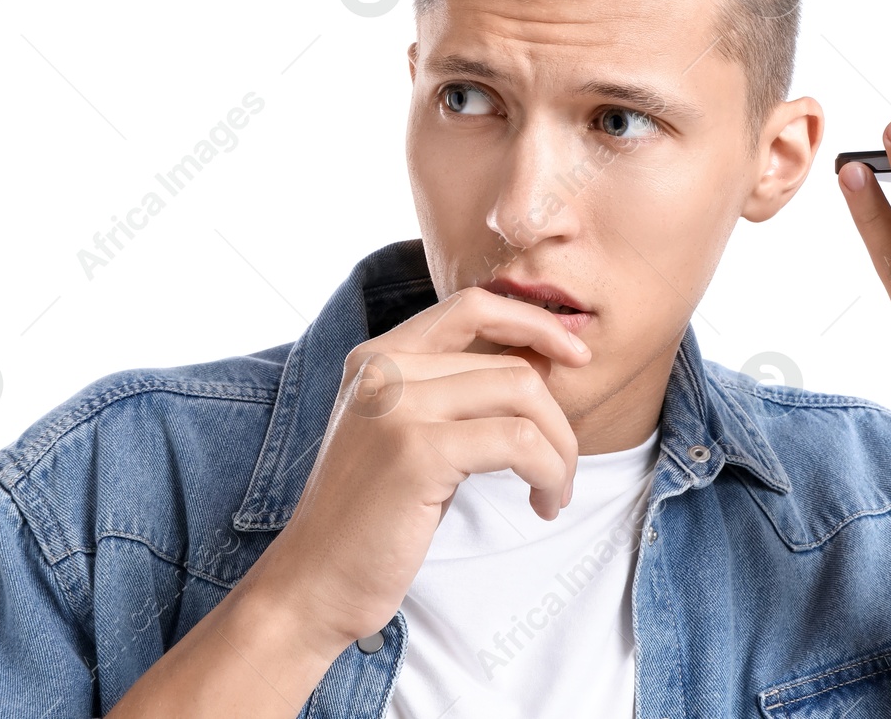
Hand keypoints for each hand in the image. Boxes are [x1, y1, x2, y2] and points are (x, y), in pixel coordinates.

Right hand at [241, 286, 591, 650]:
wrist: (314, 583)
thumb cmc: (371, 518)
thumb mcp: (404, 433)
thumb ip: (451, 393)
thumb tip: (539, 364)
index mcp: (378, 356)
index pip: (473, 306)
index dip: (534, 323)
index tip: (576, 357)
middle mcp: (383, 368)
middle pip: (511, 361)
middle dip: (557, 418)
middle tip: (563, 469)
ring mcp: (397, 406)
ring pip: (523, 393)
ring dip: (561, 448)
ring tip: (554, 491)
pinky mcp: (417, 451)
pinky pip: (519, 440)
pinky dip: (549, 471)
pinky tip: (543, 503)